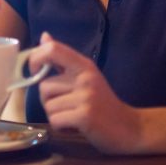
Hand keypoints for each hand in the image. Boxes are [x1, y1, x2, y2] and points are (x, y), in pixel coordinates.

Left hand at [31, 32, 144, 153]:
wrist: (130, 128)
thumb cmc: (103, 103)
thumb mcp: (85, 76)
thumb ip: (62, 59)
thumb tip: (44, 37)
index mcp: (84, 65)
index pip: (52, 49)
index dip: (35, 59)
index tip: (35, 72)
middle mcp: (85, 77)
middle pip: (44, 86)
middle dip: (49, 101)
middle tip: (67, 107)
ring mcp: (86, 97)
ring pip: (48, 105)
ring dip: (56, 115)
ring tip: (73, 117)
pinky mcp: (85, 116)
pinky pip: (55, 120)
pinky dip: (61, 127)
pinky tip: (75, 127)